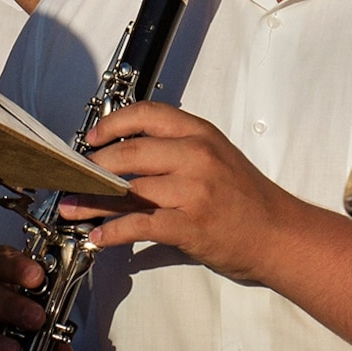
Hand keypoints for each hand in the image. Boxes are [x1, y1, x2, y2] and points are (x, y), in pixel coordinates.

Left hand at [68, 101, 304, 283]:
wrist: (280, 234)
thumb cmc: (248, 199)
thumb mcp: (217, 158)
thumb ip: (178, 150)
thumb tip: (128, 154)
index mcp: (200, 134)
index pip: (147, 114)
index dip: (112, 123)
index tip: (92, 137)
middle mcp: (196, 156)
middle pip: (130, 151)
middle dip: (94, 166)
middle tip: (73, 176)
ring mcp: (193, 190)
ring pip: (129, 190)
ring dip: (94, 201)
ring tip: (72, 208)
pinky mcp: (190, 224)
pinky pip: (140, 225)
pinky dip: (113, 231)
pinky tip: (98, 237)